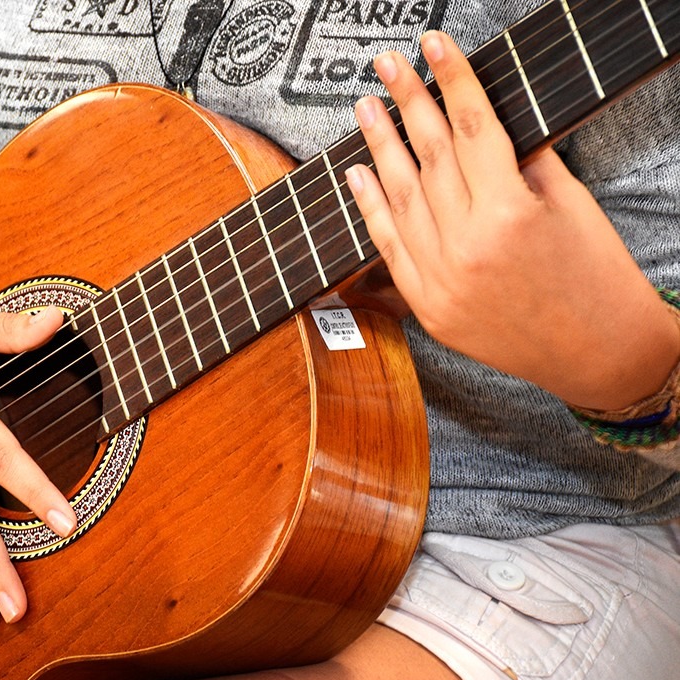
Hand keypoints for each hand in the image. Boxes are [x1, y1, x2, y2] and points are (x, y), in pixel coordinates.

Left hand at [345, 31, 679, 410]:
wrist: (600, 355)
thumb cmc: (596, 275)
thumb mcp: (570, 204)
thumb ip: (522, 161)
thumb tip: (480, 123)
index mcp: (509, 214)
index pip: (470, 128)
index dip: (451, 80)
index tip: (434, 46)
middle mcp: (466, 248)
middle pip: (427, 158)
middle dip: (406, 103)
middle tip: (387, 65)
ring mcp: (440, 282)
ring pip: (399, 200)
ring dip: (378, 148)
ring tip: (365, 109)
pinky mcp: (428, 309)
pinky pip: (389, 249)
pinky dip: (370, 209)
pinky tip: (358, 173)